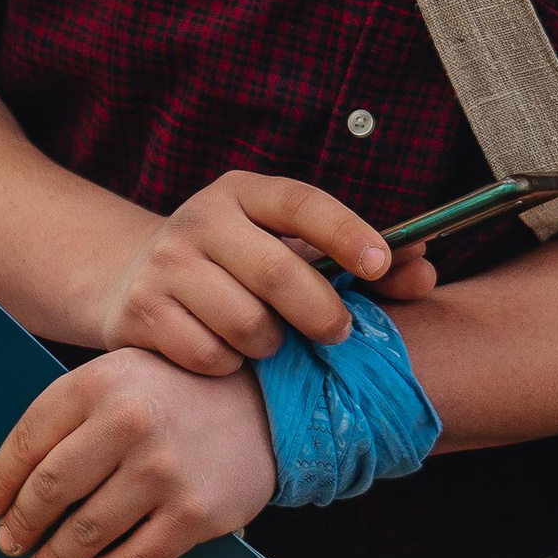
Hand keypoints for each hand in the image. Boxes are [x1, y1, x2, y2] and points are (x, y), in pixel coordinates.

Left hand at [0, 353, 277, 557]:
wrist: (266, 403)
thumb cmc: (176, 392)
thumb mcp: (121, 374)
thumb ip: (70, 412)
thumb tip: (9, 481)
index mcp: (102, 382)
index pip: (28, 441)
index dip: (0, 481)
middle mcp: (131, 423)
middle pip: (49, 490)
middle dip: (21, 525)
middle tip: (10, 543)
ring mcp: (164, 471)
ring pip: (85, 532)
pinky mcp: (194, 514)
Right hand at [97, 170, 400, 375]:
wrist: (132, 279)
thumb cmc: (235, 265)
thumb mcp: (288, 247)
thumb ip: (360, 260)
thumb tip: (425, 268)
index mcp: (244, 192)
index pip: (302, 203)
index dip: (347, 233)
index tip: (381, 265)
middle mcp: (200, 218)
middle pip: (277, 273)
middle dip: (321, 312)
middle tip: (339, 333)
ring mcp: (166, 264)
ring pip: (246, 323)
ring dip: (272, 345)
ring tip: (270, 340)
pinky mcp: (141, 311)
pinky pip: (210, 355)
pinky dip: (231, 365)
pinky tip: (228, 353)